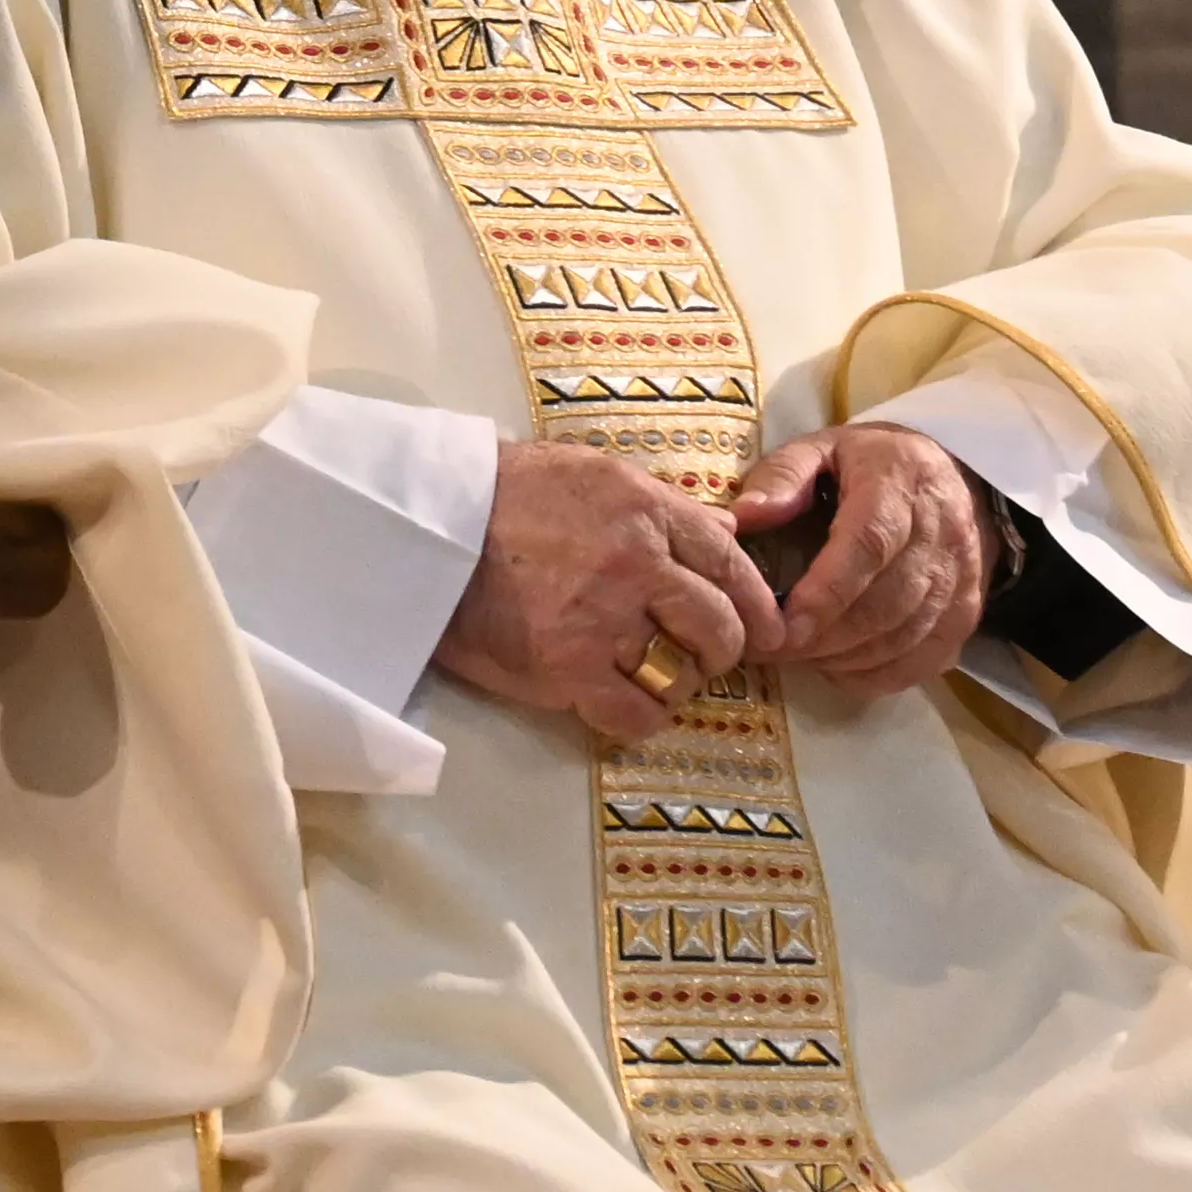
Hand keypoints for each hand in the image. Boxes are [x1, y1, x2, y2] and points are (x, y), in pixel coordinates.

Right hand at [434, 441, 778, 742]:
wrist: (424, 528)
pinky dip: (638, 717)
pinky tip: (620, 703)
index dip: (757, 603)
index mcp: (646, 510)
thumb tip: (729, 532)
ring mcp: (603, 621)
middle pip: (721, 626)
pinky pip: (636, 715)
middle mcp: (636, 565)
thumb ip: (664, 505)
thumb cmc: (504, 493)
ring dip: (679, 684)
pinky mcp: (566, 670)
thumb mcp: (593, 474)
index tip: (767, 628)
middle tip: (702, 656)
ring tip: (656, 678)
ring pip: (684, 674)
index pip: (732, 562)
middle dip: (722, 648)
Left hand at [726, 424, 996, 697]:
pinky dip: (878, 674)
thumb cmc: (873, 465)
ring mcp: (962, 576)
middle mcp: (942, 531)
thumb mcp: (823, 449)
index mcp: (900, 483)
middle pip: (886, 601)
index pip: (870, 545)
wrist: (953, 475)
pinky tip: (838, 668)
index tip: (783, 625)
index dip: (827, 593)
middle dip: (825, 637)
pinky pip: (925, 659)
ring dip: (846, 657)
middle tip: (772, 649)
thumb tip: (741, 518)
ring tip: (797, 657)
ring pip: (906, 636)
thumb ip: (782, 477)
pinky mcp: (968, 612)